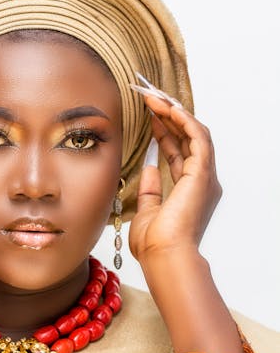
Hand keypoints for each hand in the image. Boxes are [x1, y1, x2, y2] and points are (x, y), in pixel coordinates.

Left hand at [129, 92, 221, 265]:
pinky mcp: (202, 173)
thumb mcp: (148, 210)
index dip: (165, 131)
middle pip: (188, 137)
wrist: (163, 256)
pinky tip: (167, 108)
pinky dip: (184, 120)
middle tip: (151, 97)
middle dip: (170, 115)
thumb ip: (151, 189)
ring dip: (174, 112)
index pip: (179, 151)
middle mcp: (201, 181)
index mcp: (190, 190)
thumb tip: (148, 167)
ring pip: (194, 132)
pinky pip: (197, 137)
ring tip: (155, 96)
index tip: (149, 115)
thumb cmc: (155, 243)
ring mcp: (204, 177)